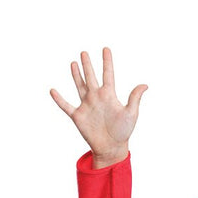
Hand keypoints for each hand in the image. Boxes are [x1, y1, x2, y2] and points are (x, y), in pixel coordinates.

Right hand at [50, 48, 146, 167]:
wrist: (112, 148)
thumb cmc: (123, 132)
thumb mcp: (131, 114)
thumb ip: (135, 98)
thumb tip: (145, 85)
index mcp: (109, 95)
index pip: (108, 74)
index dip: (107, 61)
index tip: (106, 49)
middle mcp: (96, 97)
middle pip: (91, 77)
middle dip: (88, 65)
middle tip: (85, 53)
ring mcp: (86, 105)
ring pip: (79, 86)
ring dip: (76, 75)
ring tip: (74, 63)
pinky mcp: (78, 116)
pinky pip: (66, 106)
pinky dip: (58, 99)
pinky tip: (52, 91)